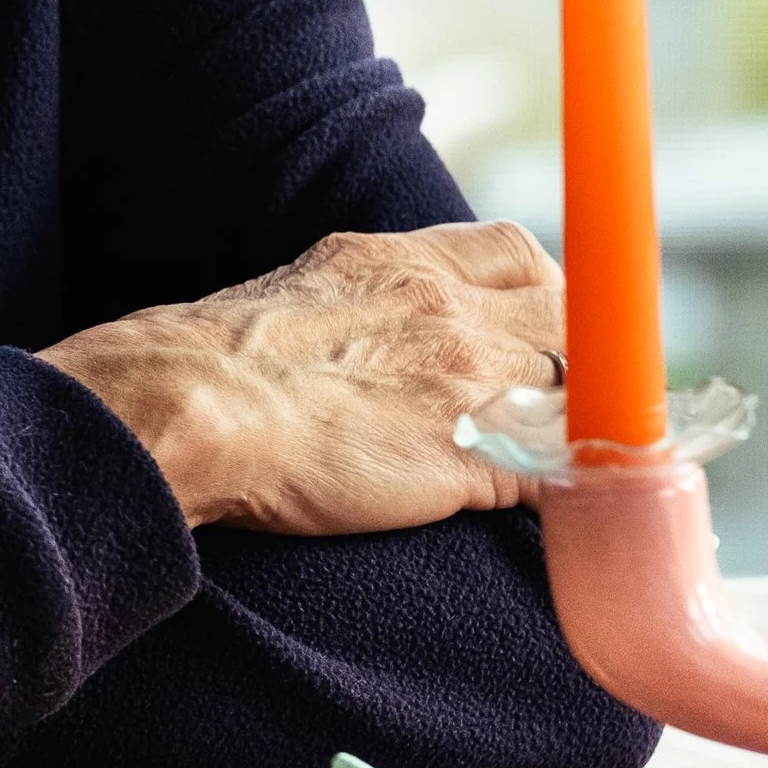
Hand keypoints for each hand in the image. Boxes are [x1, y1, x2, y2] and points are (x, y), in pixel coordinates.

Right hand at [39, 219, 564, 536]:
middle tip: (539, 406)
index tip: (530, 330)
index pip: (516, 254)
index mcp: (399, 263)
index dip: (539, 294)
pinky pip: (561, 475)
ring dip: (566, 431)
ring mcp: (468, 381)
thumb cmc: (211, 362)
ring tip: (536, 465)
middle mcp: (449, 310)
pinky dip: (563, 495)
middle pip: (570, 322)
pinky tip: (540, 512)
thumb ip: (353, 302)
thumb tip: (358, 338)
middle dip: (570, 362)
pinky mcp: (473, 460)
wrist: (191, 406)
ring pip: (577, 399)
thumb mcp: (297, 293)